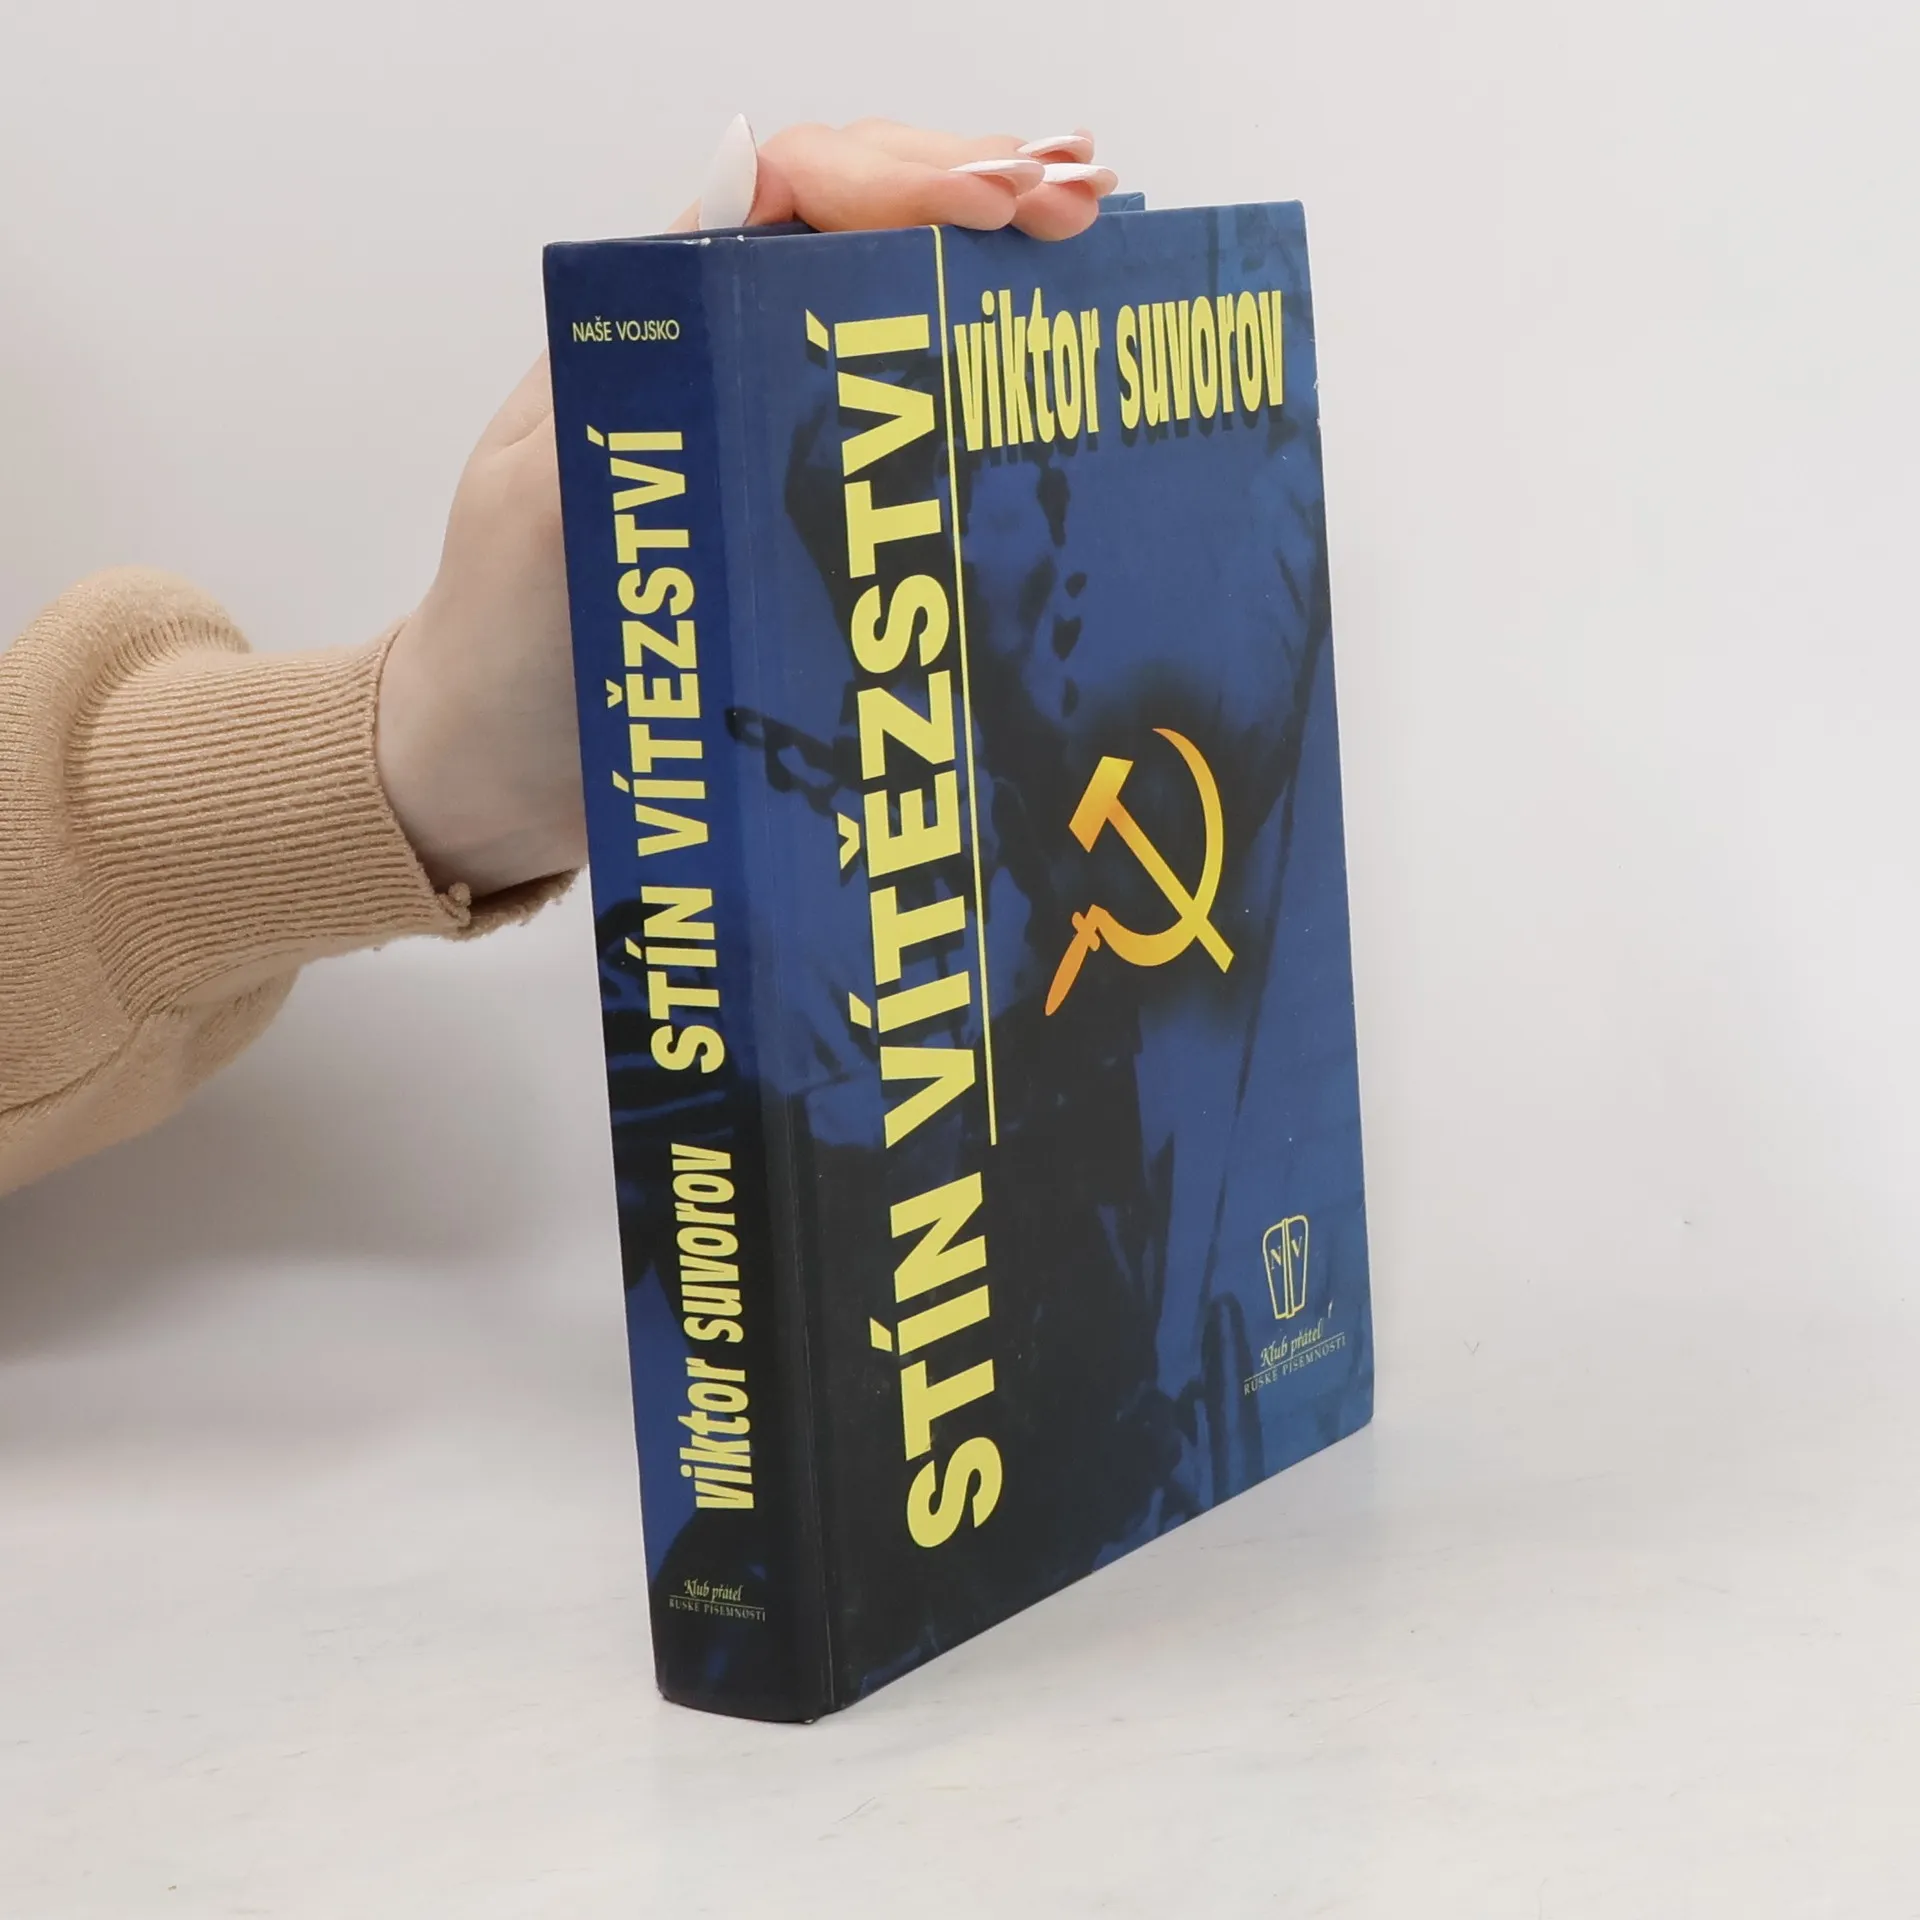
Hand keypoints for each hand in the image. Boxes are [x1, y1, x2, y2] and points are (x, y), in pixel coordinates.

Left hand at [376, 120, 1115, 898]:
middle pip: (869, 234)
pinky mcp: (825, 533)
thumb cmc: (504, 647)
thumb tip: (712, 315)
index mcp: (659, 328)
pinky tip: (1057, 390)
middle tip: (1079, 211)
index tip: (984, 208)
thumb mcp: (542, 513)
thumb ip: (624, 399)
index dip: (893, 176)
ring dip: (1003, 280)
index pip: (787, 192)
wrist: (507, 774)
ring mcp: (787, 446)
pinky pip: (920, 440)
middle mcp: (733, 364)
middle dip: (979, 199)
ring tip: (1096, 259)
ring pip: (906, 321)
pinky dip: (993, 398)